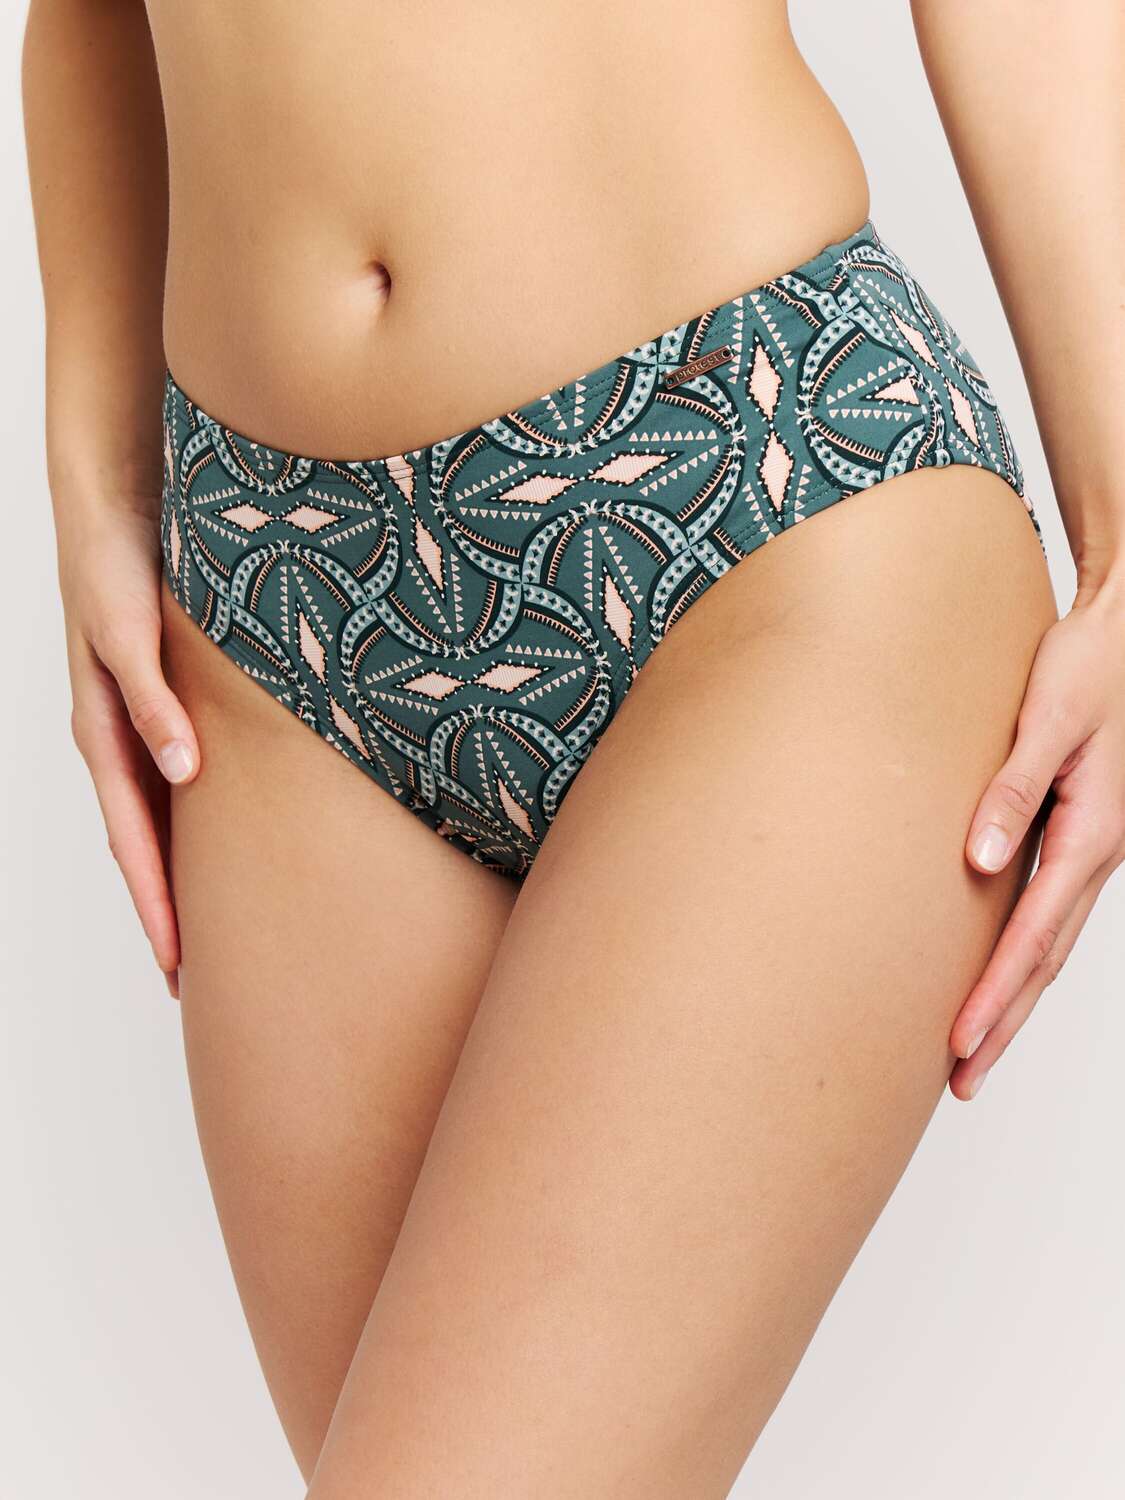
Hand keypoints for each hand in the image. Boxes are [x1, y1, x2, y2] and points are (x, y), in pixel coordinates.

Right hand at [58, 497, 199, 997]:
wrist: (113, 498)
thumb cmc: (118, 560)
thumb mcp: (130, 627)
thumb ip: (151, 696)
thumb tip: (181, 771)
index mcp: (105, 730)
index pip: (133, 837)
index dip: (155, 901)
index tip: (178, 964)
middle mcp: (119, 736)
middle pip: (143, 844)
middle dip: (165, 911)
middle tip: (195, 982)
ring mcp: (136, 722)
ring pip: (157, 819)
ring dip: (177, 875)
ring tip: (206, 933)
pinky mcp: (160, 700)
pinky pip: (173, 780)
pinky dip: (188, 824)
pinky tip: (216, 844)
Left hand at [949, 579, 1124, 1098]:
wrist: (1124, 634)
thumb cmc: (1087, 667)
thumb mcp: (1048, 721)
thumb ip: (1013, 790)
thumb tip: (980, 861)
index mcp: (1090, 834)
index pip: (1033, 937)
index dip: (994, 995)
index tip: (958, 1044)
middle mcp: (1095, 854)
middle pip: (1045, 960)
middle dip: (1003, 1023)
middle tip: (961, 1082)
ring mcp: (1090, 850)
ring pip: (1050, 945)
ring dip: (1013, 999)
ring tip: (971, 1051)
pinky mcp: (1078, 838)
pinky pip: (1050, 915)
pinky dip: (1024, 957)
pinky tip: (999, 975)